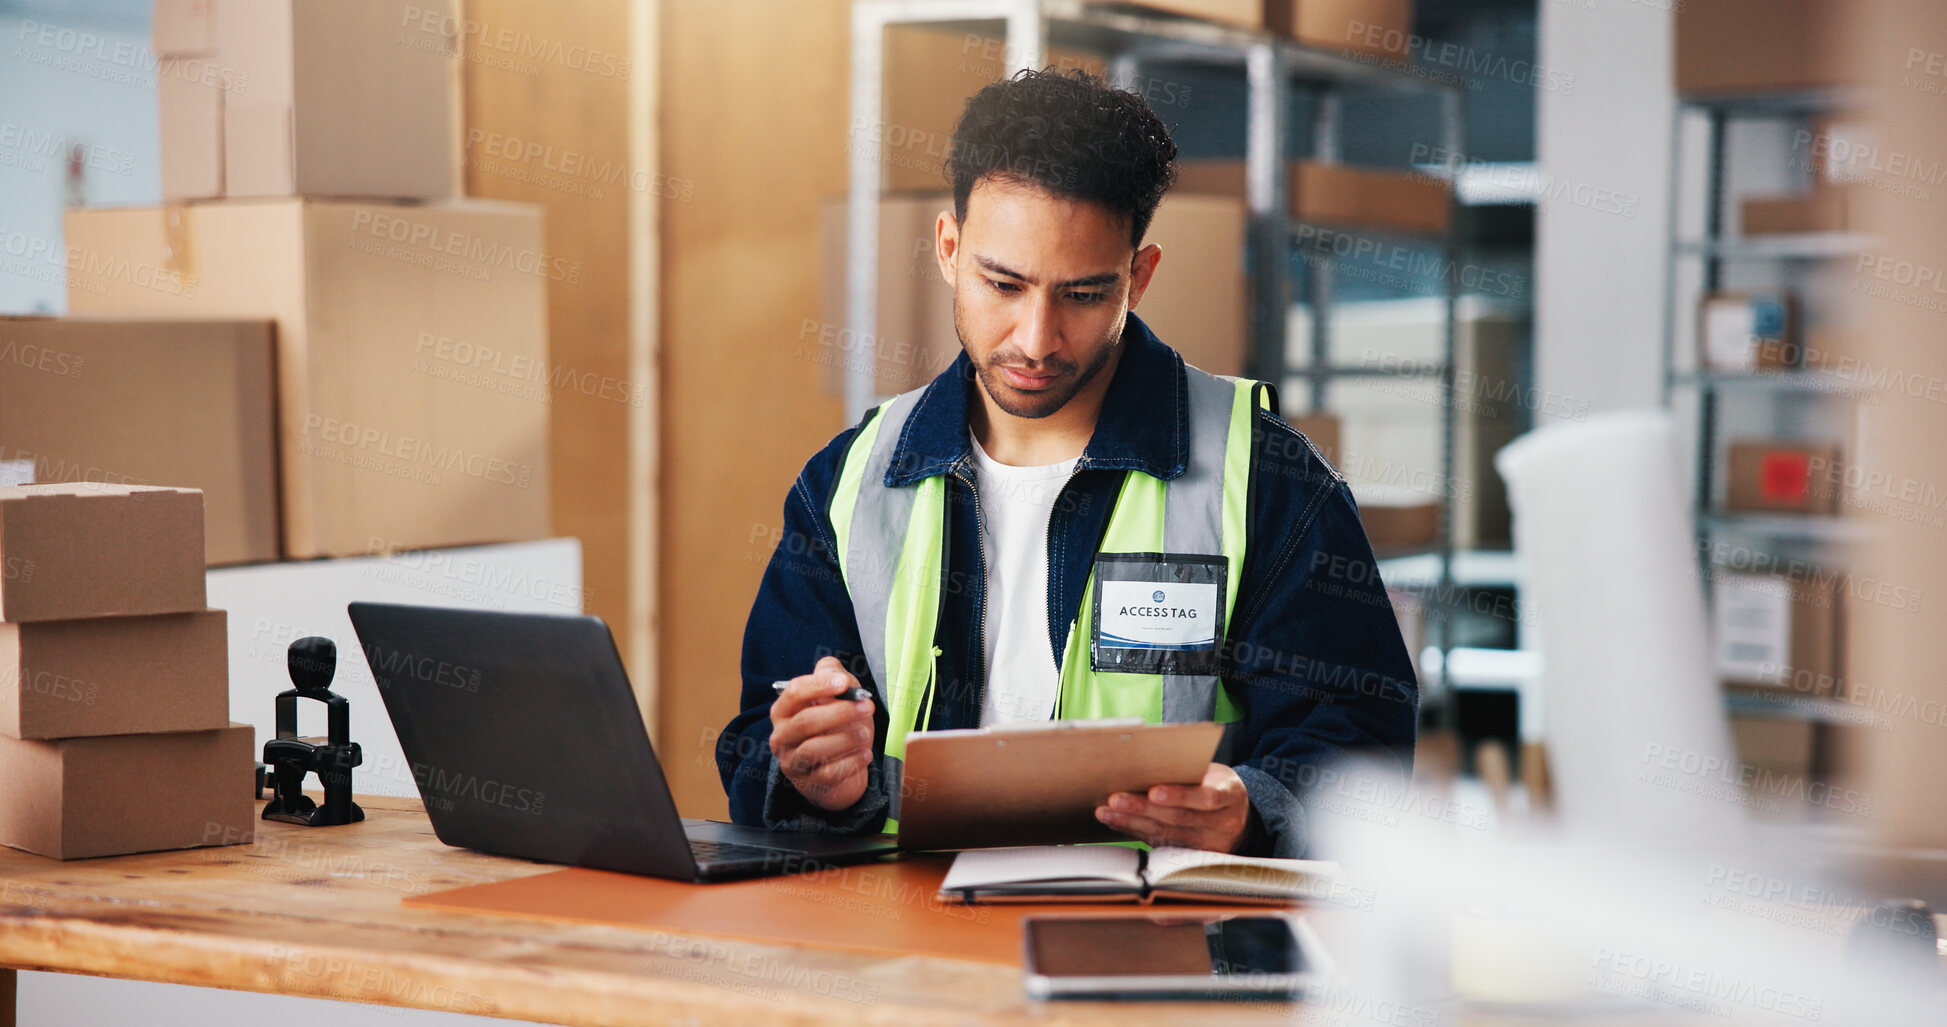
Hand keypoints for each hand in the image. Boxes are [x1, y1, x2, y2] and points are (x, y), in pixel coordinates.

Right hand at [768, 656, 875, 810]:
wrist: (840, 770)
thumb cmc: (837, 726)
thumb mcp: (837, 696)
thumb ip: (833, 675)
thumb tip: (835, 673)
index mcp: (784, 710)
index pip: (795, 692)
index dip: (820, 685)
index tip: (844, 683)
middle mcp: (781, 736)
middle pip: (806, 721)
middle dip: (840, 712)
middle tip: (867, 707)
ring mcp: (792, 762)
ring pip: (814, 749)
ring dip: (846, 739)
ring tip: (867, 733)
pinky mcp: (808, 784)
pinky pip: (828, 773)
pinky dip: (851, 762)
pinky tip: (865, 754)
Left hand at [1096, 762, 1250, 852]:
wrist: (1240, 817)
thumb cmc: (1219, 786)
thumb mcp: (1215, 774)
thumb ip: (1190, 772)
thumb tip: (1145, 762)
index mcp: (1231, 795)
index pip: (1206, 797)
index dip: (1179, 796)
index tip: (1153, 791)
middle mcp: (1224, 824)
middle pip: (1179, 818)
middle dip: (1143, 809)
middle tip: (1115, 799)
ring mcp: (1210, 844)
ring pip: (1166, 834)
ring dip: (1132, 822)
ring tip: (1107, 812)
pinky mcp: (1194, 856)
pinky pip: (1162, 844)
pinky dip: (1137, 832)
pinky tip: (1118, 822)